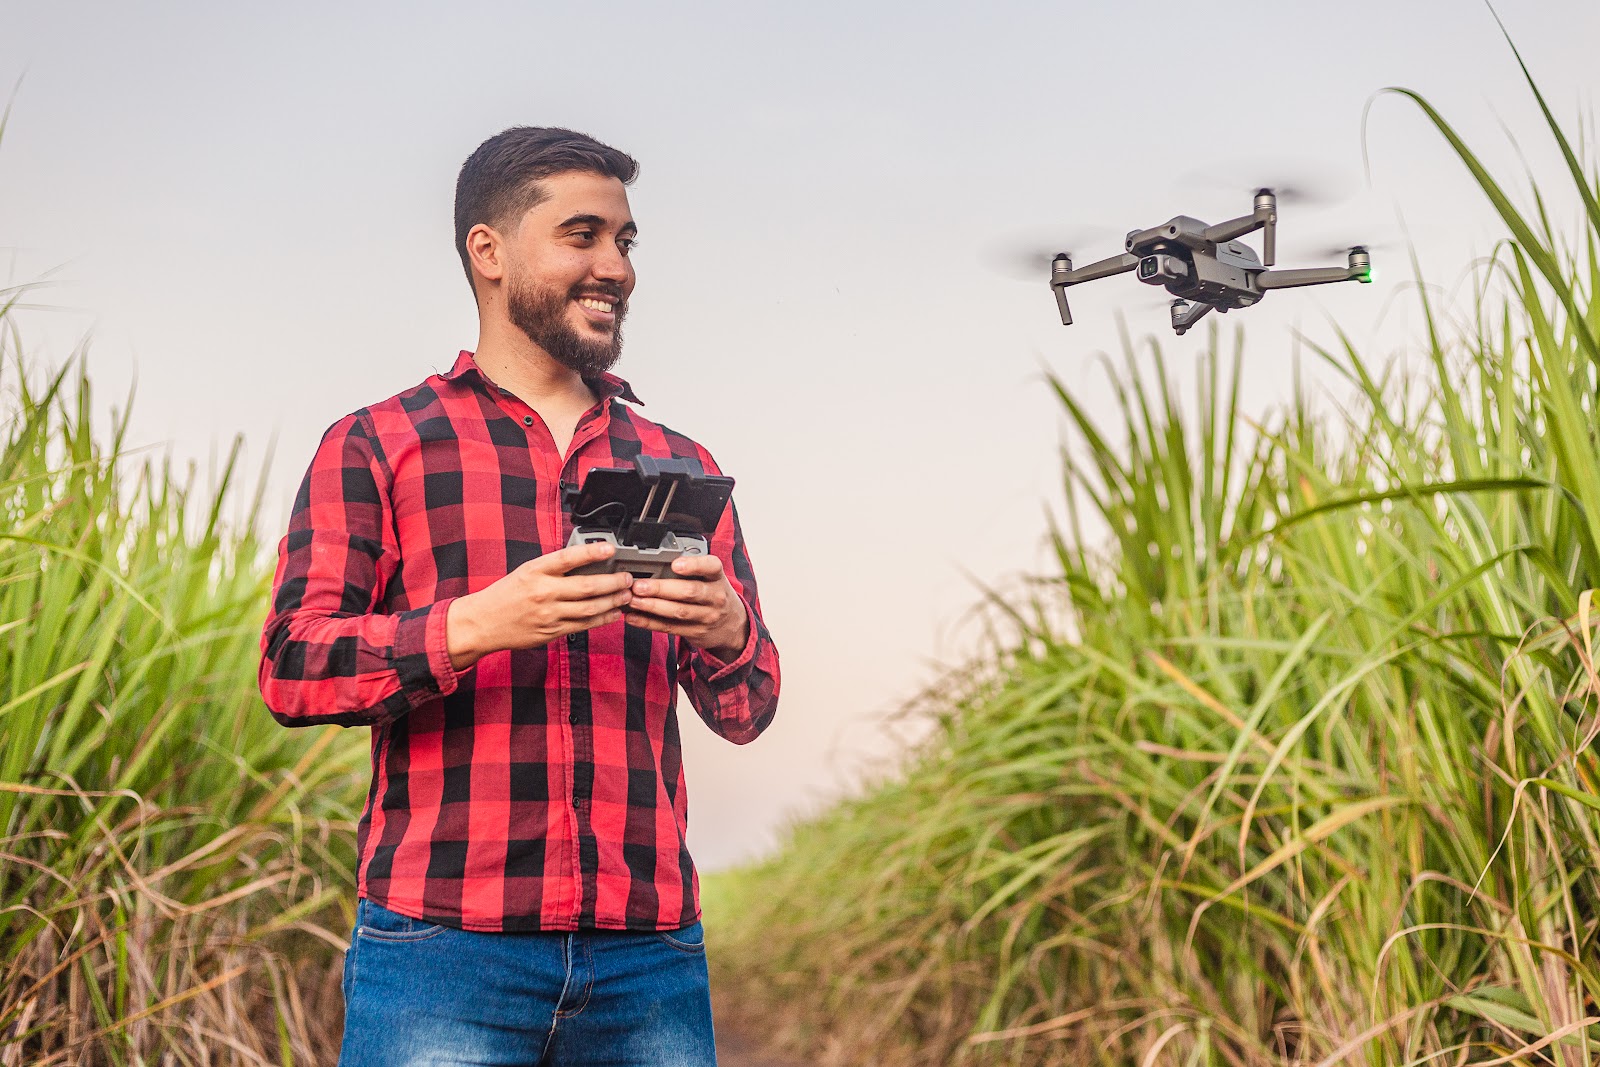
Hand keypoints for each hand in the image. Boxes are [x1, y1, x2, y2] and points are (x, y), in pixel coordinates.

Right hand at [446, 542, 633, 669]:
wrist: (482, 623)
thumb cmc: (505, 594)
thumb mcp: (526, 571)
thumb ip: (553, 568)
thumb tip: (586, 561)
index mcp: (535, 571)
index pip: (567, 558)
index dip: (591, 552)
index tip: (610, 549)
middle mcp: (543, 592)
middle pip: (586, 586)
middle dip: (613, 582)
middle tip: (627, 578)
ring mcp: (548, 614)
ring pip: (589, 608)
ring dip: (612, 602)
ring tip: (625, 595)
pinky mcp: (551, 632)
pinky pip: (583, 626)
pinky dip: (602, 619)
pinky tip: (613, 613)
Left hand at [623, 554, 748, 658]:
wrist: (733, 626)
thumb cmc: (715, 595)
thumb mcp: (712, 579)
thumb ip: (692, 571)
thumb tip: (657, 563)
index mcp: (717, 578)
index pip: (711, 567)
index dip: (694, 565)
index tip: (676, 563)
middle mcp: (715, 597)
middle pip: (689, 592)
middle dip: (661, 589)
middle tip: (639, 585)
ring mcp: (707, 617)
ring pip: (678, 612)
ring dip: (652, 606)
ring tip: (633, 600)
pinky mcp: (695, 632)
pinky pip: (670, 627)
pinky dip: (649, 623)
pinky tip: (634, 617)